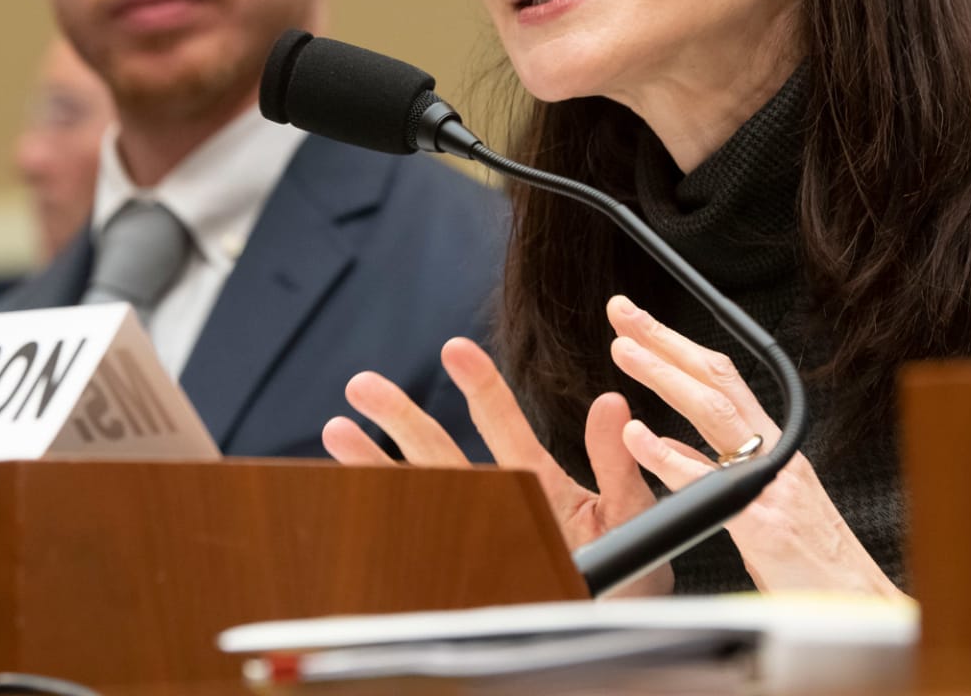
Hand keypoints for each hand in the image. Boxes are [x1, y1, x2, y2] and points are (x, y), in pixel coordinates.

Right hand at [324, 337, 674, 595]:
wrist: (625, 620)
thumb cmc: (634, 566)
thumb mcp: (633, 509)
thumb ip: (617, 462)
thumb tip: (611, 406)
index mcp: (539, 480)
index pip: (503, 426)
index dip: (481, 389)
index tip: (455, 350)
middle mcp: (501, 502)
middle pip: (441, 453)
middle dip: (402, 418)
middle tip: (363, 385)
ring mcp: (482, 536)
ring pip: (424, 493)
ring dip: (378, 464)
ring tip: (337, 431)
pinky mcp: (472, 573)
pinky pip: (423, 548)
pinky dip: (386, 525)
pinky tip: (354, 504)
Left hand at [604, 294, 904, 598]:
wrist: (860, 607)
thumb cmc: (810, 564)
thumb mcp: (760, 505)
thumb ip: (719, 472)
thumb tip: (676, 444)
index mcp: (772, 446)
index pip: (722, 378)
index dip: (678, 344)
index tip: (638, 322)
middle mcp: (775, 453)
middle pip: (716, 379)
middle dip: (664, 340)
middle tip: (621, 312)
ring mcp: (772, 485)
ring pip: (714, 414)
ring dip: (665, 378)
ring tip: (623, 353)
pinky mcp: (766, 526)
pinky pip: (713, 484)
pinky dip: (672, 458)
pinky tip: (638, 437)